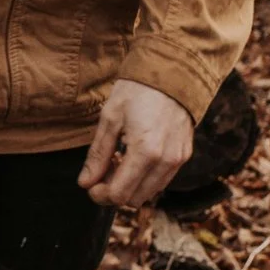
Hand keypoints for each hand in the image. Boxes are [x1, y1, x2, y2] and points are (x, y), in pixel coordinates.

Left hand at [77, 79, 196, 208]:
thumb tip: (85, 183)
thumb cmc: (137, 91)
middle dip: (114, 191)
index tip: (90, 185)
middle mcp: (165, 160)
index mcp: (145, 151)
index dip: (100, 195)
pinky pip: (162, 179)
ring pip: (150, 192)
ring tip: (118, 162)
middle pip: (135, 198)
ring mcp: (178, 159)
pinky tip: (135, 158)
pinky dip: (146, 177)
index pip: (120, 194)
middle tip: (102, 171)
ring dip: (131, 186)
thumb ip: (98, 155)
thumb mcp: (110, 118)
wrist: (171, 71)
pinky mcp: (184, 155)